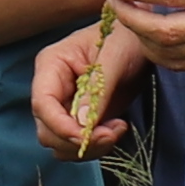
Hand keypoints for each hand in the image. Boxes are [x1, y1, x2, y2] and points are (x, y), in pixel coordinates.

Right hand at [26, 17, 139, 157]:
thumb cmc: (126, 38)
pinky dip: (97, 146)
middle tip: (111, 133)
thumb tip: (82, 125)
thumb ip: (97, 90)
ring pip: (61, 143)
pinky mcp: (82, 119)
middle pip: (48, 130)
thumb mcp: (115, 58)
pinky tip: (117, 128)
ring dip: (89, 147)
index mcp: (51, 66)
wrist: (142, 41)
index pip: (42, 104)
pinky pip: (79, 144)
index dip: (60, 126)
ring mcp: (66, 106)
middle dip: (77, 140)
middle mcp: (52, 89)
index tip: (86, 137)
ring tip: (117, 128)